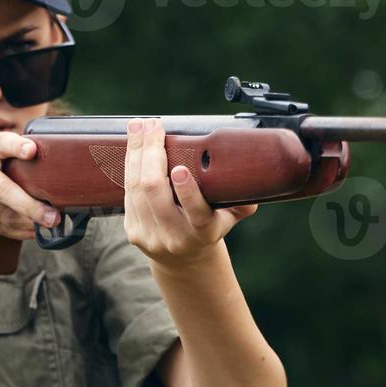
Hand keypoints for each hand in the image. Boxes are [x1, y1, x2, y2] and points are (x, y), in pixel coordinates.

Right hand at [0, 132, 60, 239]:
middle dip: (31, 207)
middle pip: (4, 190)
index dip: (17, 146)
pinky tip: (27, 232)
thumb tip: (50, 172)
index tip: (31, 151)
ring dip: (25, 224)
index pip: (2, 142)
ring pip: (0, 213)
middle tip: (53, 218)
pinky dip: (12, 231)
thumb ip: (7, 154)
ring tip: (45, 227)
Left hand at [122, 117, 257, 265]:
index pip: (196, 214)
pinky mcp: (133, 232)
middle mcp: (175, 238)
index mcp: (204, 233)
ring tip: (139, 127)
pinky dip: (129, 165)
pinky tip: (133, 145)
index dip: (186, 191)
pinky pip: (127, 193)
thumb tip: (258, 176)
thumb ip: (243, 200)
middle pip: (155, 194)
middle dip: (150, 154)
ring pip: (136, 189)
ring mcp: (150, 237)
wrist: (184, 260)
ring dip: (135, 153)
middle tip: (152, 126)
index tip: (180, 169)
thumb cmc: (211, 226)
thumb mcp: (230, 217)